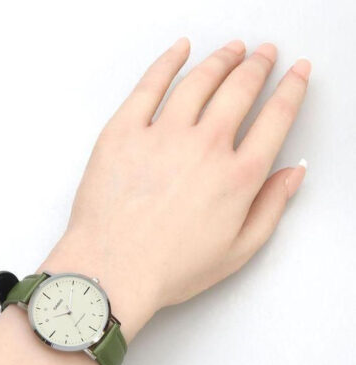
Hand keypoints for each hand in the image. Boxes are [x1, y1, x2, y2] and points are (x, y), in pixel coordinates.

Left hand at [38, 39, 309, 341]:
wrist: (112, 271)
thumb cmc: (170, 268)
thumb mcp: (237, 251)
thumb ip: (271, 208)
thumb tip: (292, 173)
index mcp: (237, 177)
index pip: (276, 118)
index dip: (292, 90)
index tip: (297, 73)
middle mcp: (205, 147)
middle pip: (240, 89)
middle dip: (258, 66)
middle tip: (265, 53)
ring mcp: (162, 135)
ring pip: (200, 81)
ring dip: (221, 59)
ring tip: (232, 49)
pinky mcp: (124, 131)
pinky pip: (150, 85)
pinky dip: (168, 61)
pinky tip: (180, 49)